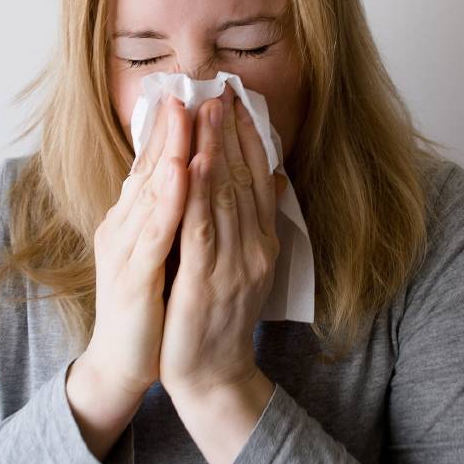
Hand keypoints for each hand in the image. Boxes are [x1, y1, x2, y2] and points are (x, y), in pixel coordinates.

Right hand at [83, 93, 190, 399]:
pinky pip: (154, 231)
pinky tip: (181, 169)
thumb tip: (202, 180)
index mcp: (134, 220)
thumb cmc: (151, 302)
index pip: (155, 166)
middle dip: (176, 127)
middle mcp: (124, 226)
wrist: (125, 359)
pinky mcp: (132, 275)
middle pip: (151, 168)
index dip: (174, 130)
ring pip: (151, 191)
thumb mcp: (167, 251)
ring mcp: (125, 249)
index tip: (195, 94)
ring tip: (188, 112)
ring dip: (171, 148)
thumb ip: (181, 215)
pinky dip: (169, 198)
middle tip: (194, 87)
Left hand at [159, 84, 285, 398]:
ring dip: (217, 150)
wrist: (213, 373)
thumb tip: (269, 178)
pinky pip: (202, 229)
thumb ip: (256, 222)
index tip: (237, 101)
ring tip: (209, 111)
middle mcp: (254, 248)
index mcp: (262, 242)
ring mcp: (233, 265)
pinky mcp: (206, 283)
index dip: (248, 138)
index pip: (258, 179)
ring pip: (225, 197)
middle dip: (231, 132)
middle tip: (222, 90)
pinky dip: (199, 194)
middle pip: (244, 180)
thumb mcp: (247, 264)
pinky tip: (194, 162)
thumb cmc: (221, 315)